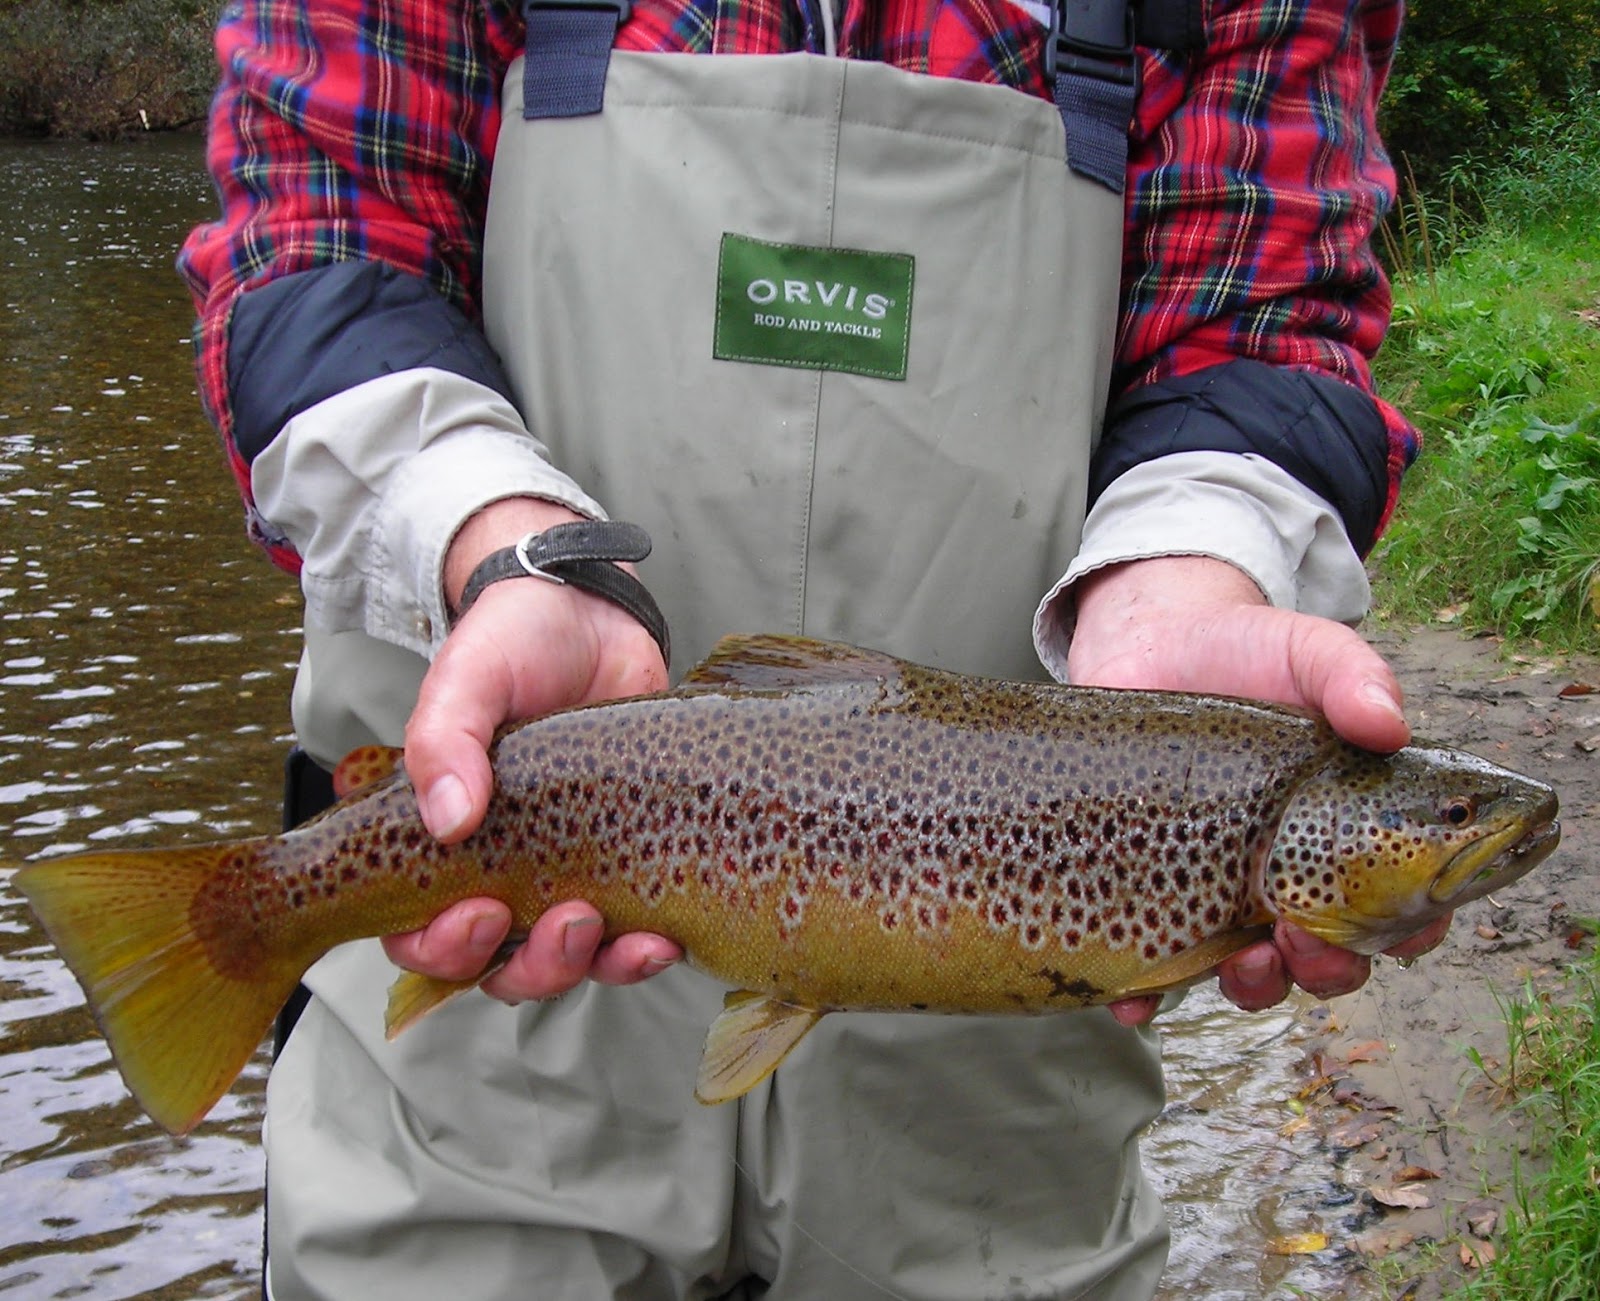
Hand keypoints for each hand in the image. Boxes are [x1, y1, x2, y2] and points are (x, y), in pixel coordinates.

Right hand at [381, 498, 681, 1000]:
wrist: (592, 614)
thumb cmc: (512, 646)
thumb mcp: (467, 681)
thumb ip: (443, 741)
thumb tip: (448, 822)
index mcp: (442, 846)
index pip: (420, 937)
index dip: (445, 949)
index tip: (482, 915)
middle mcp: (502, 874)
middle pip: (499, 968)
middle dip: (533, 967)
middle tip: (568, 922)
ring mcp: (569, 872)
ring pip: (568, 961)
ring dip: (593, 966)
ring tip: (631, 942)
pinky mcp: (630, 862)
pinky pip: (631, 934)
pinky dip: (644, 951)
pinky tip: (665, 941)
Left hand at [1064, 556, 1451, 1025]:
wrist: (1149, 643)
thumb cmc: (1247, 652)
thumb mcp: (1305, 651)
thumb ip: (1351, 676)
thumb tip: (1389, 723)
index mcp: (1351, 833)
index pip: (1404, 907)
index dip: (1412, 932)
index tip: (1401, 930)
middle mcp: (1292, 874)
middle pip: (1330, 956)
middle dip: (1326, 968)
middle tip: (1304, 940)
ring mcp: (1219, 887)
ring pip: (1250, 971)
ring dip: (1253, 986)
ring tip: (1241, 964)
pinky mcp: (1148, 887)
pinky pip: (1151, 962)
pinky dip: (1146, 995)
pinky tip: (1135, 1001)